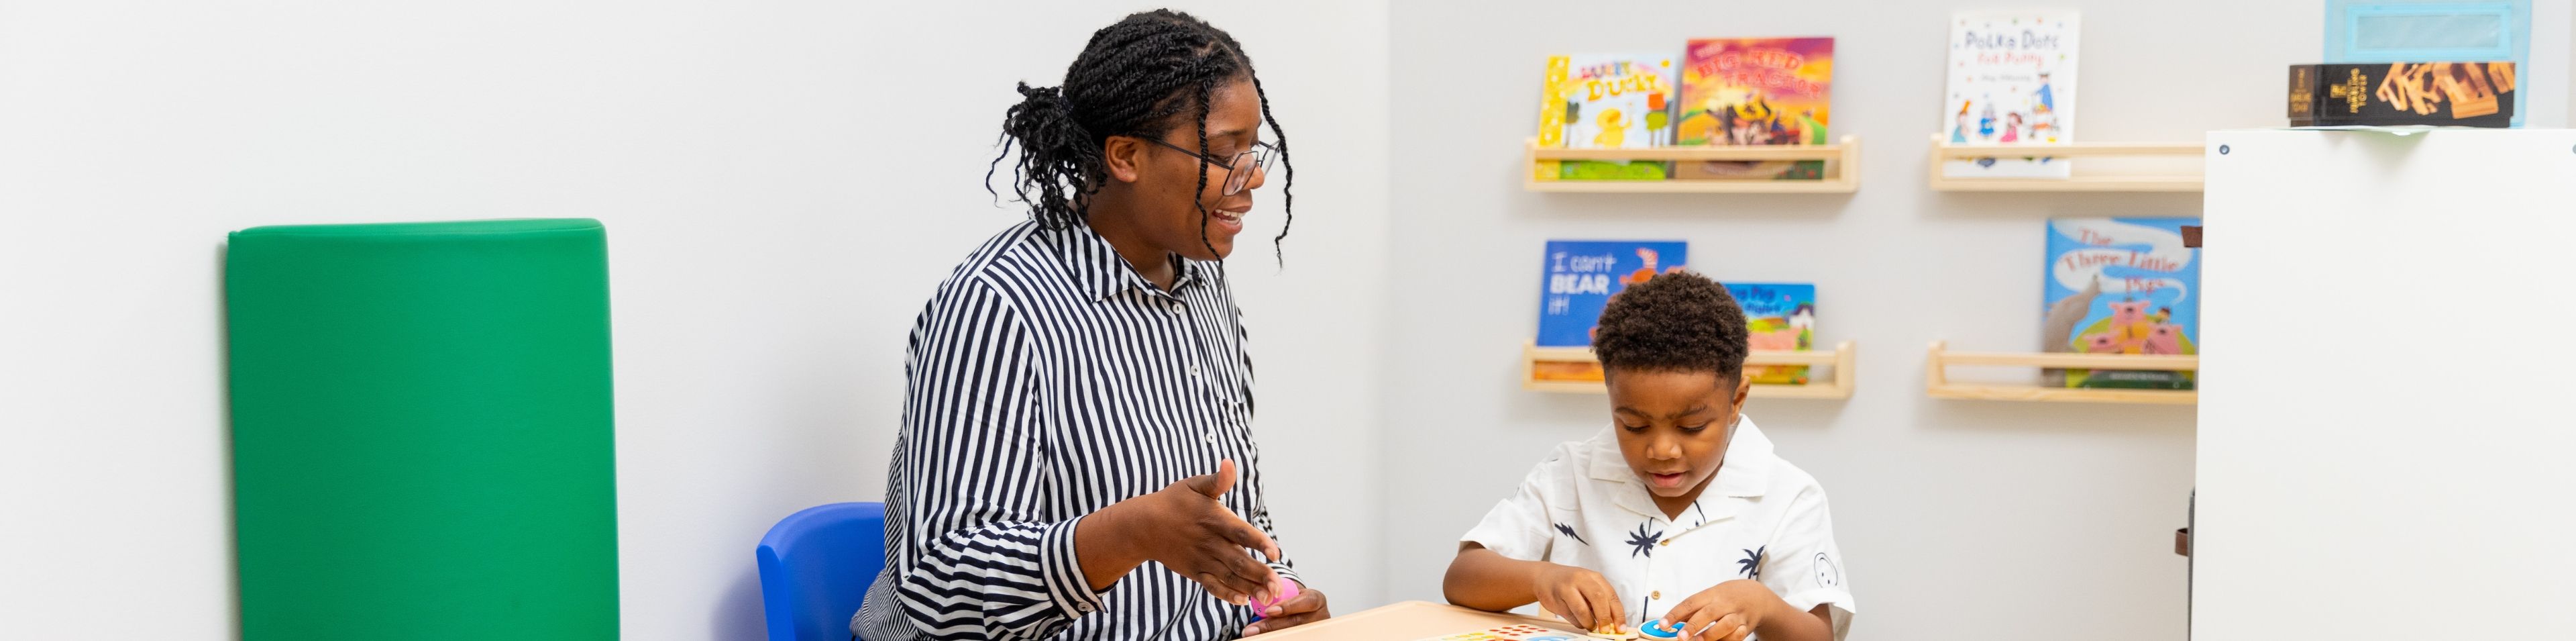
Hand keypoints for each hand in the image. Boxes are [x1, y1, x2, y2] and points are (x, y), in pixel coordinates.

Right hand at [1107, 459, 1282, 605]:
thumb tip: (1230, 463)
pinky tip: (1243, 600)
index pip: (1241, 533)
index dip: (1259, 542)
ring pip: (1230, 577)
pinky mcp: (1195, 572)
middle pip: (1239, 561)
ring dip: (1250, 588)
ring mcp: (1202, 560)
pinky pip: (1213, 586)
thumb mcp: (1195, 485)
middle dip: (1260, 574)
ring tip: (1269, 598)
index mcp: (1214, 520)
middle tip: (1278, 587)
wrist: (1143, 526)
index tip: (1276, 553)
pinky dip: (1227, 594)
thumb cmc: (1174, 501)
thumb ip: (1218, 480)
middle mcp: (1210, 543)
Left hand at [1240, 584, 1327, 635]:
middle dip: (1271, 625)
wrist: (1299, 610)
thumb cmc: (1292, 599)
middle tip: (1252, 629)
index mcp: (1317, 599)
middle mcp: (1320, 616)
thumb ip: (1277, 592)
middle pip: (1296, 623)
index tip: (1269, 611)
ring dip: (1269, 634)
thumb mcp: (1288, 591)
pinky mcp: (1307, 637)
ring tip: (1252, 633)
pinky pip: (1290, 638)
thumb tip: (1260, 596)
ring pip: (1291, 634)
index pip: (1307, 601)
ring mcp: (1314, 630)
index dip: (1288, 607)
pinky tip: (1260, 637)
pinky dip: (1274, 637)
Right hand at [1530, 563, 1623, 633]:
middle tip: (1605, 630)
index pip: (1611, 596)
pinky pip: (1570, 616)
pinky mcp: (1556, 598)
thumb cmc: (1570, 584)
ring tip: (1589, 625)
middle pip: (1599, 599)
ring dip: (1588, 623)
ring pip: (1582, 610)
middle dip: (1604, 618)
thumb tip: (1614, 622)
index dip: (1618, 614)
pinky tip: (1576, 618)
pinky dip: (1577, 622)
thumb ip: (1601, 601)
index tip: (1620, 628)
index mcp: (1594, 577)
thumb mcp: (1588, 586)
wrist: (1544, 577)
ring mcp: (1567, 587)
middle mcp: (1582, 579)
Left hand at [1660, 580, 1774, 640]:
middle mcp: (1725, 603)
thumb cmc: (1727, 597)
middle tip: (1680, 637)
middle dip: (1693, 625)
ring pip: (1726, 624)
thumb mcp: (1711, 596)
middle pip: (1708, 613)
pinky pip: (1738, 635)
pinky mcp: (1746, 626)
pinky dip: (1729, 640)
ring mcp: (1737, 615)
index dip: (1675, 614)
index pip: (1691, 603)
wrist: (1757, 596)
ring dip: (1710, 635)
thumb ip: (1693, 609)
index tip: (1663, 624)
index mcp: (1712, 594)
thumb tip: (1670, 621)